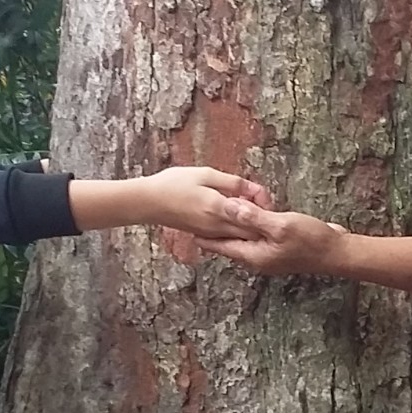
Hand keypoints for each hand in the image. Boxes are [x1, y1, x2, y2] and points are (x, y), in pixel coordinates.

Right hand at [145, 168, 274, 237]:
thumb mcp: (205, 174)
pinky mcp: (204, 236)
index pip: (254, 216)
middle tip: (259, 204)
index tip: (262, 196)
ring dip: (248, 226)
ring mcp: (210, 234)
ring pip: (240, 238)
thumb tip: (253, 189)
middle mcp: (217, 226)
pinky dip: (235, 230)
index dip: (264, 207)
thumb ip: (232, 182)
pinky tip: (232, 216)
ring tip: (247, 209)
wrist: (147, 202)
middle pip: (251, 232)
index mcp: (219, 208)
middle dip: (260, 220)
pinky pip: (228, 238)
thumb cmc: (173, 184)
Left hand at [207, 203, 351, 276]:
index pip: (218, 245)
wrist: (337, 253)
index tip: (184, 222)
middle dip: (213, 228)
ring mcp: (267, 254)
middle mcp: (256, 257)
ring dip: (232, 224)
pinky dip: (248, 224)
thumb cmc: (311, 241)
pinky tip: (246, 212)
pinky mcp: (278, 247)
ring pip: (242, 238)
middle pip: (227, 242)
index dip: (201, 233)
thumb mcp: (280, 225)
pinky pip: (256, 236)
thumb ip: (253, 217)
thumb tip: (227, 207)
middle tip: (194, 213)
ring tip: (214, 210)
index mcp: (252, 255)